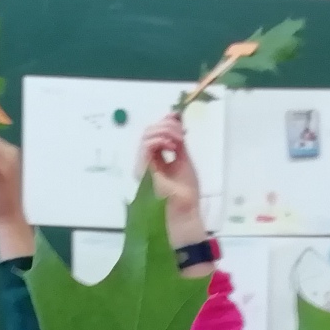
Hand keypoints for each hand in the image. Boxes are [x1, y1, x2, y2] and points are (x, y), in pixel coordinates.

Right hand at [138, 115, 206, 246]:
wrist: (186, 211)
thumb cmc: (186, 193)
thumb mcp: (184, 160)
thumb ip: (178, 143)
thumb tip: (176, 121)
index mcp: (155, 160)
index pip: (154, 134)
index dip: (165, 122)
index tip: (178, 118)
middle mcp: (146, 162)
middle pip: (149, 131)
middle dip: (167, 125)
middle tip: (181, 132)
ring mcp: (143, 166)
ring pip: (146, 135)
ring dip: (165, 131)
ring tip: (179, 140)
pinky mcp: (143, 169)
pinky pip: (147, 145)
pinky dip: (161, 140)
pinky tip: (172, 146)